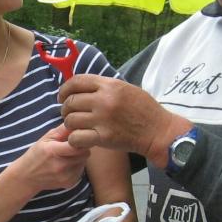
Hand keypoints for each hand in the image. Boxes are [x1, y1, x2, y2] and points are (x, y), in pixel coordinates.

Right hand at [8, 123, 90, 194]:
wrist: (27, 177)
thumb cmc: (36, 154)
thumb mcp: (45, 138)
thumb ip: (62, 130)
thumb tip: (78, 122)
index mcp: (53, 151)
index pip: (77, 146)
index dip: (80, 140)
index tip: (77, 138)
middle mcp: (60, 166)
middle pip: (84, 154)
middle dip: (81, 148)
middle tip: (72, 146)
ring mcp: (65, 176)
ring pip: (84, 162)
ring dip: (79, 157)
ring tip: (67, 156)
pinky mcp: (70, 183)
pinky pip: (81, 171)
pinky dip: (76, 166)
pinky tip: (66, 165)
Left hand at [59, 75, 191, 167]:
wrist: (158, 132)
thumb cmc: (145, 110)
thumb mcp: (127, 89)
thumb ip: (105, 87)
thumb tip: (83, 86)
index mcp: (110, 85)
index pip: (76, 81)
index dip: (65, 89)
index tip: (63, 97)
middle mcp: (104, 100)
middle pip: (71, 102)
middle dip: (66, 109)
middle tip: (71, 115)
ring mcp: (103, 119)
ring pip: (70, 120)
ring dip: (70, 125)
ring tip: (78, 128)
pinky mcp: (104, 137)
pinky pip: (76, 137)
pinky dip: (75, 140)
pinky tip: (81, 140)